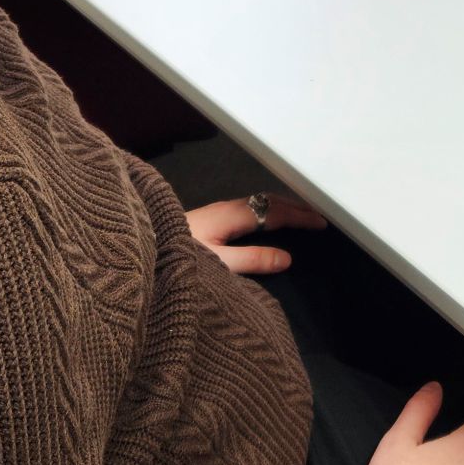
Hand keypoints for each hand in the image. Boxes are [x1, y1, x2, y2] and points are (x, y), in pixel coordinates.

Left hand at [185, 194, 325, 274]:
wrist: (140, 247)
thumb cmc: (175, 259)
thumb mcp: (216, 265)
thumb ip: (251, 260)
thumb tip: (287, 257)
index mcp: (231, 215)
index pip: (274, 211)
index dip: (300, 216)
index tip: (323, 222)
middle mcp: (225, 207)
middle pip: (267, 200)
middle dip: (295, 205)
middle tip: (319, 213)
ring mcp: (216, 210)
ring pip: (257, 201)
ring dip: (282, 205)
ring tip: (301, 213)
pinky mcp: (208, 217)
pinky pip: (248, 206)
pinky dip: (268, 209)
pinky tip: (267, 218)